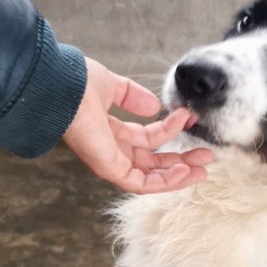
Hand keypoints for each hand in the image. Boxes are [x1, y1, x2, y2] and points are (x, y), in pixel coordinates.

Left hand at [62, 58, 211, 193]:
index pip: (147, 139)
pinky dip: (164, 180)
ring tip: (203, 168)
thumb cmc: (76, 83)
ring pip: (150, 178)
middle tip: (207, 156)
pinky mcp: (109, 170)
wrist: (59, 86)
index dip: (170, 131)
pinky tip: (184, 170)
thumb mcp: (112, 86)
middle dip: (180, 160)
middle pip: (152, 163)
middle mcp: (111, 150)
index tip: (189, 118)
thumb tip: (155, 105)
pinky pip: (141, 183)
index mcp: (111, 132)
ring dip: (178, 174)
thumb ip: (132, 96)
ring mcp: (110, 162)